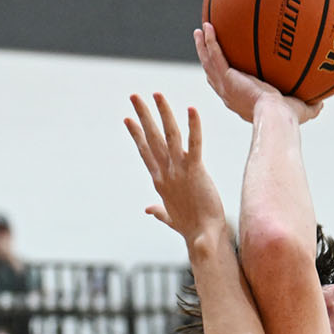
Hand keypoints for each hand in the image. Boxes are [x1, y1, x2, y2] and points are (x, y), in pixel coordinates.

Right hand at [126, 93, 231, 248]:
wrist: (205, 238)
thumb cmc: (191, 229)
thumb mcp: (171, 217)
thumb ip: (159, 211)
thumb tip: (148, 210)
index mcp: (161, 181)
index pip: (146, 153)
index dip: (137, 135)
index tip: (128, 119)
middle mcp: (167, 173)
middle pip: (152, 139)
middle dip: (143, 116)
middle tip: (134, 96)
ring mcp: (179, 171)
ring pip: (169, 136)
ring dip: (162, 113)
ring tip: (156, 94)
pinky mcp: (196, 171)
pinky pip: (194, 144)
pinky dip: (193, 126)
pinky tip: (192, 109)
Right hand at [193, 24, 320, 124]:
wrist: (276, 118)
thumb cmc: (288, 120)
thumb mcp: (302, 111)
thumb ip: (311, 106)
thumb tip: (323, 102)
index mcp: (242, 102)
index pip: (230, 89)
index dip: (225, 78)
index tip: (226, 68)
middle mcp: (230, 95)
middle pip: (213, 74)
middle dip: (208, 59)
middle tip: (205, 44)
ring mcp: (226, 87)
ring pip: (209, 63)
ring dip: (203, 47)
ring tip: (200, 31)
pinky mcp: (227, 78)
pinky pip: (215, 55)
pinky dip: (210, 41)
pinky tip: (208, 26)